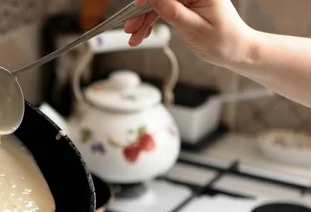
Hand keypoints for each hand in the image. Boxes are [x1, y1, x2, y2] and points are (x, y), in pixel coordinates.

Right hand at [124, 0, 254, 67]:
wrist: (236, 50)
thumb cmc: (223, 42)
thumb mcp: (194, 29)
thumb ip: (172, 11)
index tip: (136, 8)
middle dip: (143, 11)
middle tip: (131, 28)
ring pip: (158, 3)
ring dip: (144, 19)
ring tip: (135, 37)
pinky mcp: (185, 4)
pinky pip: (163, 8)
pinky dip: (152, 21)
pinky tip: (144, 33)